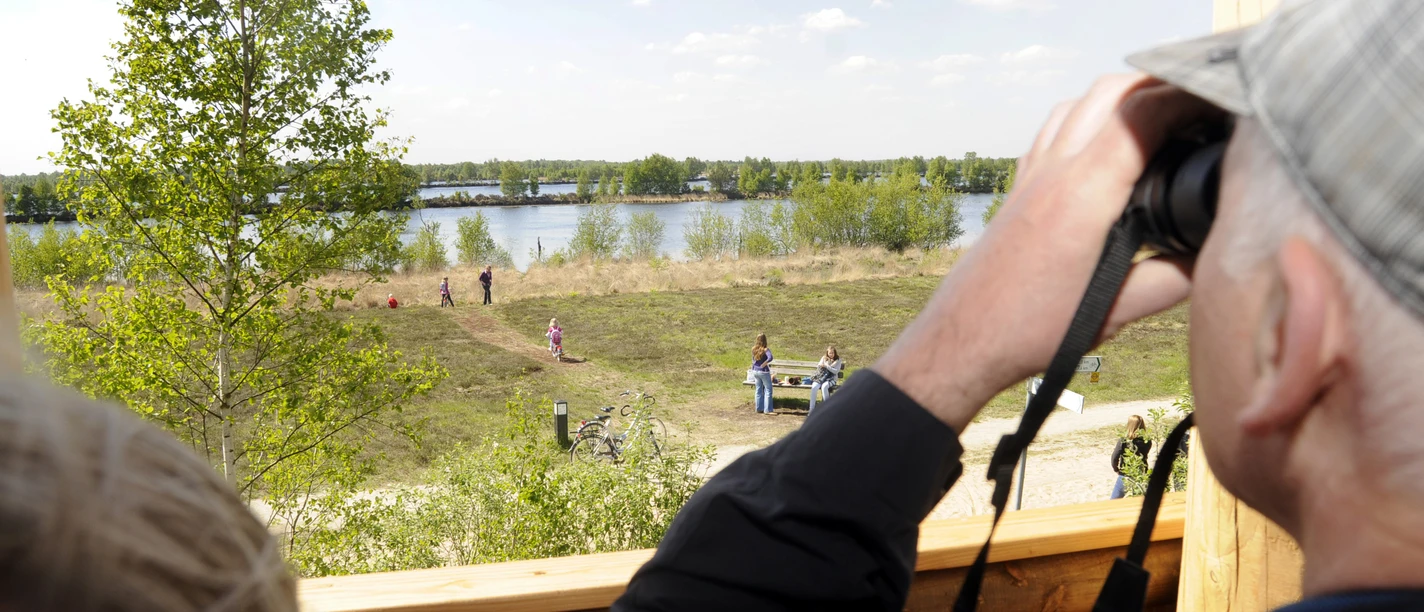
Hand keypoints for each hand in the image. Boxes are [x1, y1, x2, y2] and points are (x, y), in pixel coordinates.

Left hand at [873, 74, 1221, 431]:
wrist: (962, 340)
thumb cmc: (1031, 330)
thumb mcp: (1117, 312)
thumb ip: (1176, 280)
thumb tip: (1218, 253)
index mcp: (1083, 194)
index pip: (1142, 115)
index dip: (1189, 98)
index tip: (1226, 106)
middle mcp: (1055, 171)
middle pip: (1111, 91)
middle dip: (1161, 86)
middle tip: (1202, 106)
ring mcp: (1032, 174)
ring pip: (1080, 103)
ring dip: (1122, 97)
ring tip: (1163, 117)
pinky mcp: (1019, 185)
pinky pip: (1054, 128)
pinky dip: (1087, 116)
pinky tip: (1106, 141)